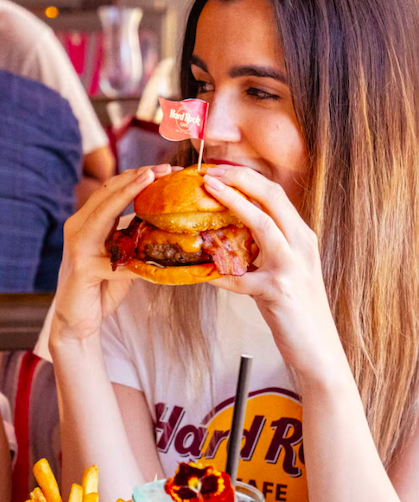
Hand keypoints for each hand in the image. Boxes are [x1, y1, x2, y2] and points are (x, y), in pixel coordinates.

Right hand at [52, 165, 174, 344]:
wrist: (77, 320)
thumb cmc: (101, 285)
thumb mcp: (121, 254)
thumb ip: (134, 235)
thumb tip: (169, 221)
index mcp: (88, 220)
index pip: (112, 189)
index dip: (137, 176)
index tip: (166, 169)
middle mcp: (78, 227)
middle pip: (107, 192)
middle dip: (136, 177)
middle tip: (164, 168)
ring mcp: (77, 246)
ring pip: (103, 213)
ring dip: (127, 194)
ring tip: (150, 179)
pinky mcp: (82, 269)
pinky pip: (114, 261)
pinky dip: (136, 260)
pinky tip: (155, 260)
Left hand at [203, 165, 344, 380]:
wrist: (317, 349)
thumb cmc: (294, 308)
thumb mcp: (283, 268)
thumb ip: (263, 247)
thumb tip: (225, 231)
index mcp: (301, 236)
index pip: (276, 194)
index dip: (247, 177)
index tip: (219, 168)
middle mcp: (302, 245)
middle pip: (273, 198)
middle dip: (240, 179)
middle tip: (208, 171)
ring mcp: (293, 267)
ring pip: (264, 225)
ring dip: (233, 203)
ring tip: (207, 190)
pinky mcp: (279, 292)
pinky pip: (241, 278)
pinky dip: (218, 273)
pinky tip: (200, 272)